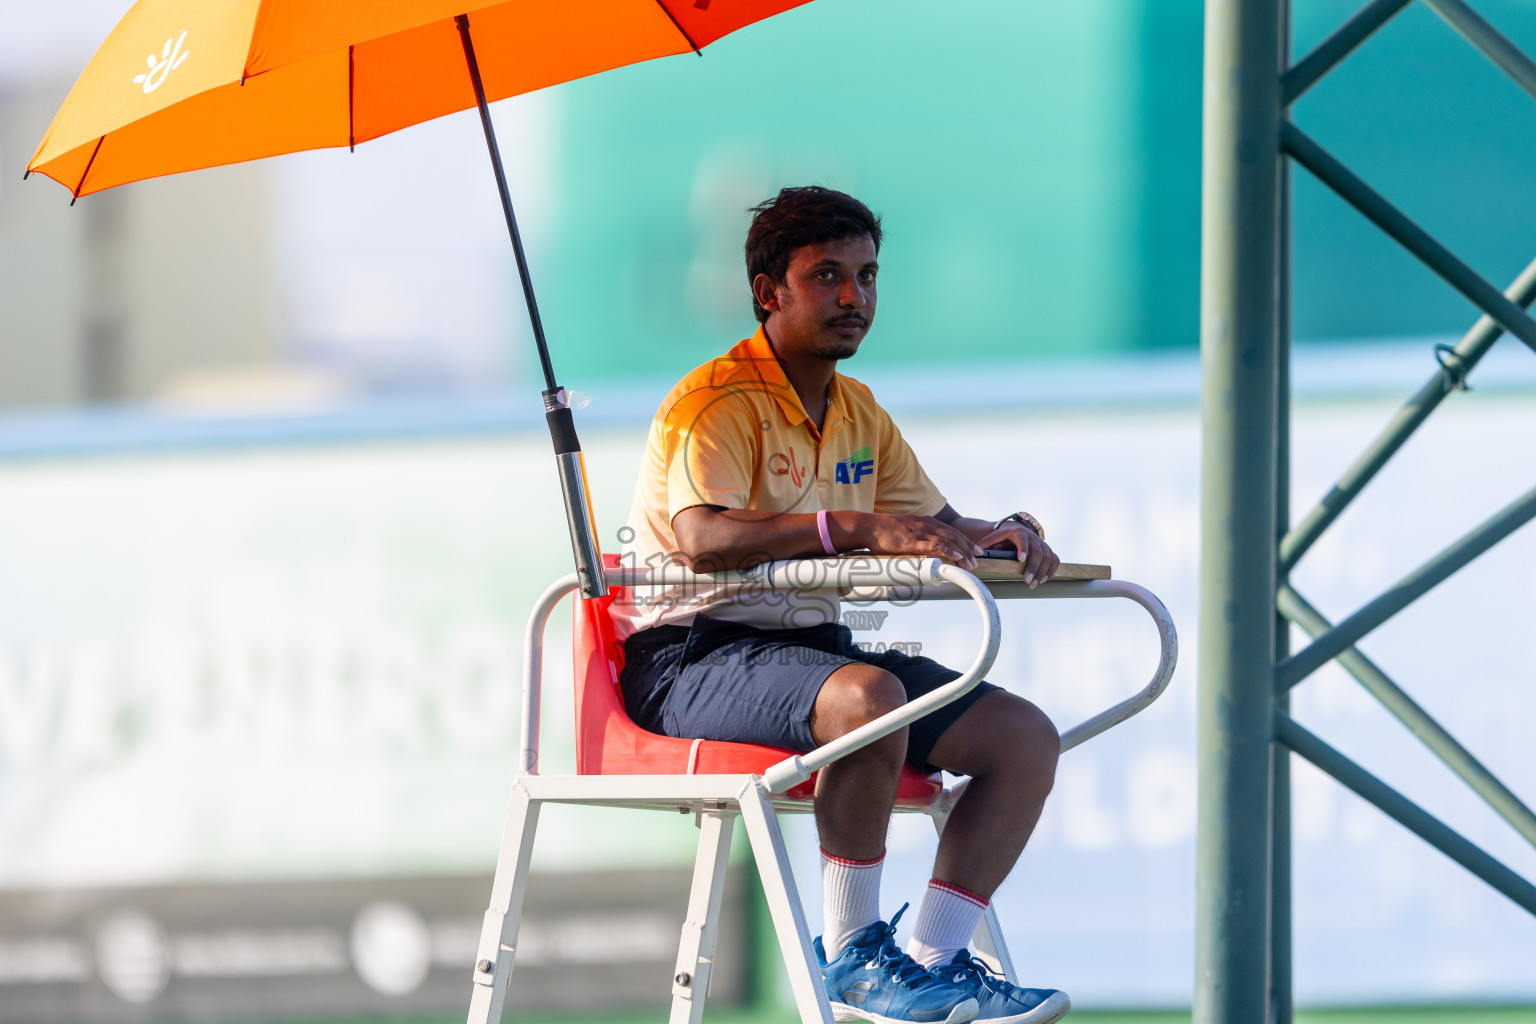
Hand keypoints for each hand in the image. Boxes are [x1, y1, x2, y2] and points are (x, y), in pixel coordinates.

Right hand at [858, 514, 981, 568]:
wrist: (869, 527)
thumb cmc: (883, 532)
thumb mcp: (905, 532)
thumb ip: (915, 539)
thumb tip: (921, 550)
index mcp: (926, 522)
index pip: (950, 531)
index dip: (964, 540)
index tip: (974, 549)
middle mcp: (927, 525)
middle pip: (954, 536)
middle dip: (968, 547)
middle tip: (978, 558)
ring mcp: (921, 532)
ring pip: (949, 541)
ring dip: (962, 553)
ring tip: (971, 563)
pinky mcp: (914, 541)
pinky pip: (936, 546)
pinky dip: (949, 551)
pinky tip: (958, 557)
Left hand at [978, 523, 1058, 587]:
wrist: (1015, 530)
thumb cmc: (1001, 537)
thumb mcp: (991, 539)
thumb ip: (984, 546)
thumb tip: (975, 555)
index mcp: (1017, 532)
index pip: (1022, 539)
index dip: (1023, 549)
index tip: (1021, 559)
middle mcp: (1032, 537)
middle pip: (1037, 552)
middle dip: (1033, 567)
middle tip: (1027, 581)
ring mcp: (1041, 543)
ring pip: (1047, 557)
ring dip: (1042, 572)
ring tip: (1033, 584)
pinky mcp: (1047, 550)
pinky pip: (1054, 559)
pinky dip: (1052, 569)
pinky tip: (1044, 579)